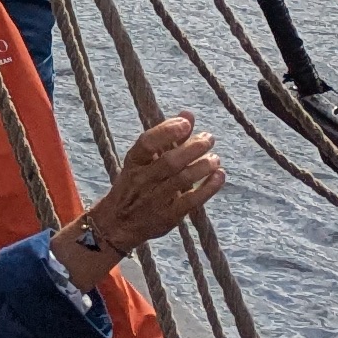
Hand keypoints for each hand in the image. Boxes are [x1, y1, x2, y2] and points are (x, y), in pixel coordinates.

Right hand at [57, 113, 223, 277]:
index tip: (186, 123)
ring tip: (215, 159)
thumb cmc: (134, 185)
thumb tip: (187, 114)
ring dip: (203, 166)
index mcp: (132, 162)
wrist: (117, 223)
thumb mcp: (142, 161)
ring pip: (182, 180)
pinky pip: (191, 200)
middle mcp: (141, 180)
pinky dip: (208, 187)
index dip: (167, 131)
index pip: (147, 142)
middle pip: (170, 162)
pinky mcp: (168, 217)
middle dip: (193, 148)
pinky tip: (219, 176)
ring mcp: (154, 200)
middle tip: (209, 139)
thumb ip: (165, 138)